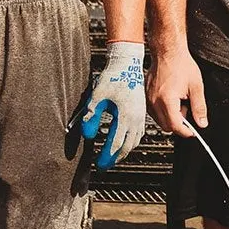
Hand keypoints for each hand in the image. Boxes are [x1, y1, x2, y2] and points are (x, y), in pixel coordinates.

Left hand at [78, 41, 145, 168]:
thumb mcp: (97, 96)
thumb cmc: (114, 77)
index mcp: (126, 116)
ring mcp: (141, 115)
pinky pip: (139, 133)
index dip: (106, 155)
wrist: (128, 63)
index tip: (98, 163)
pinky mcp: (141, 112)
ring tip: (114, 156)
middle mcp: (136, 118)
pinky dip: (131, 141)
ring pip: (135, 141)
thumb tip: (87, 135)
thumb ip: (91, 116)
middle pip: (127, 146)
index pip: (115, 143)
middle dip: (115, 157)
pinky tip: (125, 142)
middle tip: (104, 164)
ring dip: (124, 150)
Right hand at [147, 43, 207, 137]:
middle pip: (166, 126)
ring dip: (170, 117)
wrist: (168, 52)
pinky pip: (154, 111)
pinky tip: (171, 99)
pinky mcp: (146, 96)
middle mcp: (154, 101)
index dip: (186, 132)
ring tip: (179, 101)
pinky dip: (163, 110)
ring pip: (159, 120)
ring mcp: (148, 99)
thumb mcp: (196, 87)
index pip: (175, 126)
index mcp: (167, 100)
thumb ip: (199, 107)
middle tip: (188, 110)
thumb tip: (202, 122)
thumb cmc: (180, 64)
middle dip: (179, 124)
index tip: (193, 131)